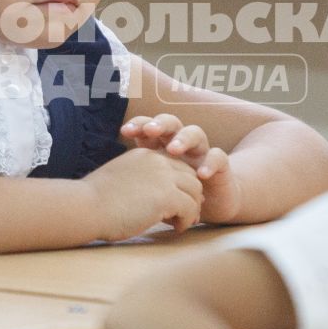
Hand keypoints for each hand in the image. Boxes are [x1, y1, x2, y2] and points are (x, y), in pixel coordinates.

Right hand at [81, 146, 203, 240]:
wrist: (86, 207)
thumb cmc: (95, 200)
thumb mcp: (119, 179)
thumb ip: (138, 181)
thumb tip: (149, 197)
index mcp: (145, 155)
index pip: (175, 165)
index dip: (180, 184)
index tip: (177, 202)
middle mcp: (157, 161)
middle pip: (190, 176)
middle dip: (192, 196)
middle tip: (186, 215)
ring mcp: (163, 177)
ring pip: (195, 191)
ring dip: (192, 209)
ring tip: (181, 223)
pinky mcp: (167, 196)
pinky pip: (190, 208)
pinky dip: (186, 221)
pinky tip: (175, 229)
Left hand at [121, 114, 241, 222]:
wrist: (210, 205)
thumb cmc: (175, 195)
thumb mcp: (153, 189)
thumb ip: (137, 183)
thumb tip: (107, 187)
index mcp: (162, 146)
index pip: (149, 128)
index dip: (138, 125)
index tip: (125, 131)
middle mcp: (182, 144)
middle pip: (171, 123)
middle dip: (160, 124)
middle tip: (150, 130)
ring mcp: (201, 152)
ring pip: (195, 133)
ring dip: (184, 139)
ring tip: (173, 149)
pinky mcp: (220, 166)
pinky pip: (218, 157)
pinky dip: (210, 163)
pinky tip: (201, 173)